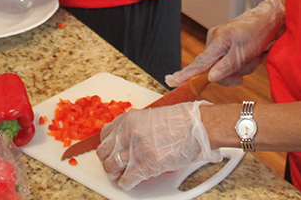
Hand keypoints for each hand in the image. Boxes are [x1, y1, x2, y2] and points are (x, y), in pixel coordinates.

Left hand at [97, 101, 221, 190]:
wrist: (196, 127)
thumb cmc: (180, 121)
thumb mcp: (150, 117)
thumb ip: (135, 127)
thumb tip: (126, 140)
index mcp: (128, 120)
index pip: (105, 135)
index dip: (107, 146)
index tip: (111, 151)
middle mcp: (128, 134)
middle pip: (104, 153)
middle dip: (108, 161)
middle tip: (115, 165)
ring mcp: (135, 150)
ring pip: (111, 168)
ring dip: (116, 174)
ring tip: (122, 175)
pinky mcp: (145, 166)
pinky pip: (126, 180)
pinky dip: (126, 183)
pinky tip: (131, 182)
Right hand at [166, 0, 284, 86]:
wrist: (270, 19)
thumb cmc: (258, 33)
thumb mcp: (245, 52)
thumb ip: (227, 66)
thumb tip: (211, 78)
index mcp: (217, 41)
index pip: (200, 63)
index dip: (186, 74)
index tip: (171, 81)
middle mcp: (214, 40)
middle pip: (214, 69)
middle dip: (232, 73)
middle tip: (246, 70)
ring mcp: (220, 41)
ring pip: (225, 66)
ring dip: (241, 67)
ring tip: (253, 57)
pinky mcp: (227, 43)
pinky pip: (230, 60)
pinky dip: (241, 62)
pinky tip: (252, 55)